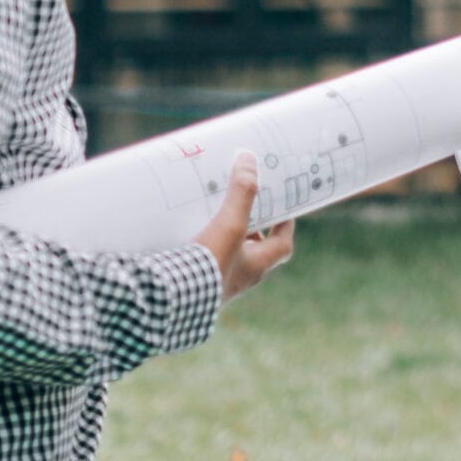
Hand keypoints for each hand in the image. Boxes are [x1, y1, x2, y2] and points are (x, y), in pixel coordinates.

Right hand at [191, 152, 297, 301]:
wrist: (174, 300)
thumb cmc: (210, 264)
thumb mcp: (231, 224)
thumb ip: (242, 193)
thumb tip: (250, 159)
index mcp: (257, 265)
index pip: (283, 245)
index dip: (286, 225)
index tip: (284, 208)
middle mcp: (241, 277)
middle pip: (256, 250)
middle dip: (253, 229)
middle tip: (245, 207)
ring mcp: (219, 283)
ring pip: (231, 256)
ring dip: (227, 237)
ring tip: (215, 214)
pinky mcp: (197, 284)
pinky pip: (207, 263)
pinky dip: (204, 247)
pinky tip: (189, 233)